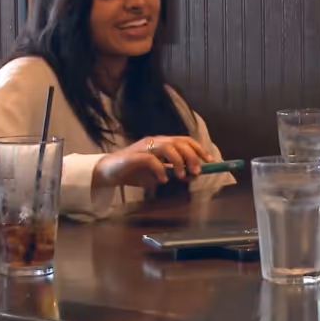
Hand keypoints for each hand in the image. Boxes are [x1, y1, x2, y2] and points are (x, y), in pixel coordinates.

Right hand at [92, 136, 214, 189]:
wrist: (109, 172)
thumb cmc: (134, 172)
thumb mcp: (158, 174)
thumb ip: (174, 173)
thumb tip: (193, 175)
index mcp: (162, 143)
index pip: (185, 140)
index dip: (199, 149)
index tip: (210, 161)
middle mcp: (155, 141)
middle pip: (180, 142)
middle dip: (192, 156)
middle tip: (197, 172)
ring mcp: (144, 147)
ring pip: (168, 147)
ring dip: (179, 162)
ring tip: (182, 176)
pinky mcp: (134, 156)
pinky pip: (151, 160)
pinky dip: (160, 170)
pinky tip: (163, 180)